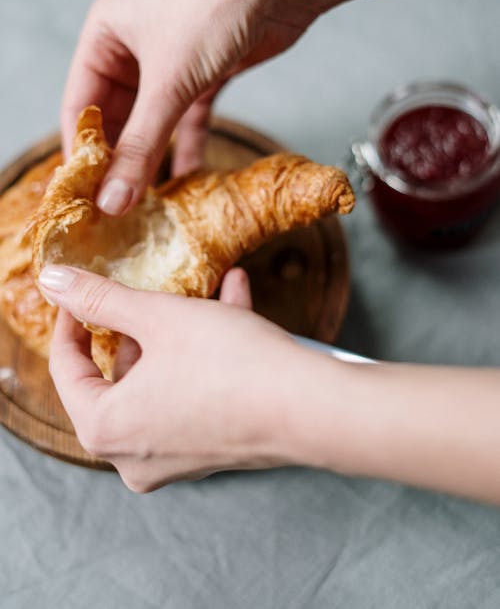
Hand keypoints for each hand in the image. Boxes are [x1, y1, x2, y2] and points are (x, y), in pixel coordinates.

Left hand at [39, 265, 315, 491]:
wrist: (311, 408)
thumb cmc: (230, 365)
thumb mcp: (159, 317)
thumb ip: (100, 298)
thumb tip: (52, 282)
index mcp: (106, 428)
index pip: (67, 369)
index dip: (72, 320)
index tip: (82, 291)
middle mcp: (133, 455)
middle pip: (118, 376)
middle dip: (140, 326)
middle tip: (149, 294)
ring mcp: (174, 458)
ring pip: (162, 380)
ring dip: (181, 333)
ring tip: (207, 292)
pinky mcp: (210, 450)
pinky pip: (193, 395)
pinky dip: (206, 356)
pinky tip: (235, 304)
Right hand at [61, 0, 314, 214]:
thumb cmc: (217, 7)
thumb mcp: (170, 82)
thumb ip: (141, 145)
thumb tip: (112, 200)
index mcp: (107, 35)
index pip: (81, 104)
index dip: (82, 153)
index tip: (85, 198)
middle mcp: (134, 48)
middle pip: (117, 118)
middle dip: (119, 162)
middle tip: (117, 208)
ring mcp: (171, 62)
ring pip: (153, 122)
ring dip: (152, 160)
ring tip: (146, 203)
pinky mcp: (205, 75)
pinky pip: (187, 120)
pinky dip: (186, 148)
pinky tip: (186, 181)